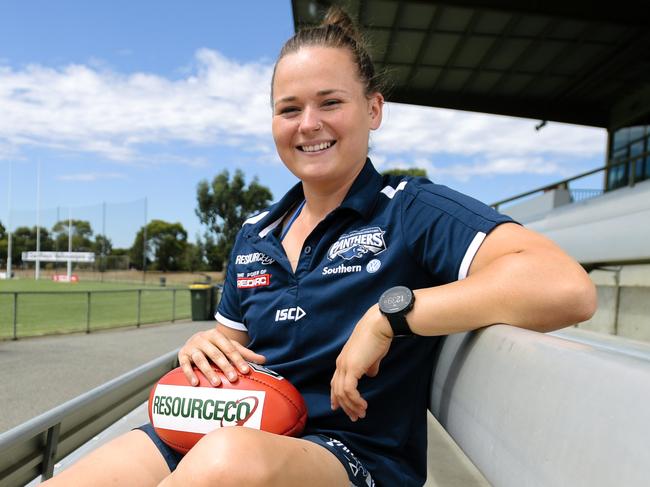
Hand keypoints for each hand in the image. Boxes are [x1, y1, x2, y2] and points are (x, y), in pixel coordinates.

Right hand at [178, 328, 265, 386]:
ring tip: (216, 383)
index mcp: (217, 335)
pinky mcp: (182, 355)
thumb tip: (264, 360)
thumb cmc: (216, 346)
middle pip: (216, 354)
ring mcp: (192, 347)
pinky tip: (196, 383)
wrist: (194, 339)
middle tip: (233, 379)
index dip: (238, 359)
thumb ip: (245, 353)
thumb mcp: (230, 346)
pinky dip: (189, 373)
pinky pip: (184, 364)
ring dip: (208, 371)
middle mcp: (203, 339)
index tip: (246, 371)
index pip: (229, 348)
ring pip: (200, 359)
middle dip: (225, 366)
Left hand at [330, 305, 392, 420]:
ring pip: (342, 393)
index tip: (339, 408)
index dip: (336, 396)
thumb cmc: (378, 337)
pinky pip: (349, 390)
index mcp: (344, 360)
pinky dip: (355, 400)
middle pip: (337, 390)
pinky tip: (363, 405)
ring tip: (361, 414)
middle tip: (354, 417)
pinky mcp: (352, 368)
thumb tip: (370, 374)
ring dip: (351, 406)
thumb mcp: (372, 356)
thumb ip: (369, 366)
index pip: (336, 381)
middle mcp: (341, 364)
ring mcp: (345, 366)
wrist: (379, 326)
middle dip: (345, 406)